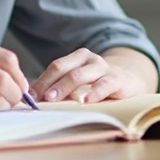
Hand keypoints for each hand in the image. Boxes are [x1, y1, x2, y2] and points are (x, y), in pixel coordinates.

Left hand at [30, 47, 152, 103]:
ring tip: (53, 99)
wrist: (130, 79)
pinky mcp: (117, 80)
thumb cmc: (98, 82)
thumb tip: (35, 99)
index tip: (29, 95)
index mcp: (77, 58)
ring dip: (64, 87)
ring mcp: (103, 68)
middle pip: (63, 69)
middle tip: (38, 97)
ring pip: (80, 75)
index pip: (55, 67)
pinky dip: (94, 92)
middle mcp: (89, 59)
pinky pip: (104, 85)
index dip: (41, 81)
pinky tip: (85, 101)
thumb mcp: (80, 81)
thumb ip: (61, 87)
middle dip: (48, 83)